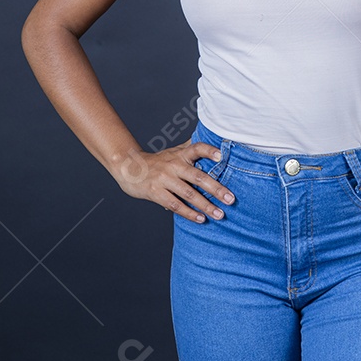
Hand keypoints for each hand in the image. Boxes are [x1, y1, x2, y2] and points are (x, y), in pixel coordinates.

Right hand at [114, 140, 235, 222]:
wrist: (129, 168)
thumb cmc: (158, 161)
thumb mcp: (174, 151)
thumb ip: (192, 148)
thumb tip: (215, 141)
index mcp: (181, 154)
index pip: (197, 148)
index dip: (209, 151)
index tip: (222, 156)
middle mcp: (174, 165)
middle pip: (198, 176)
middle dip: (216, 189)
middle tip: (231, 199)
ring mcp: (164, 179)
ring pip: (189, 194)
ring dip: (206, 205)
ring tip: (220, 214)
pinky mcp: (156, 192)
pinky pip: (175, 205)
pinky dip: (189, 213)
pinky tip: (201, 219)